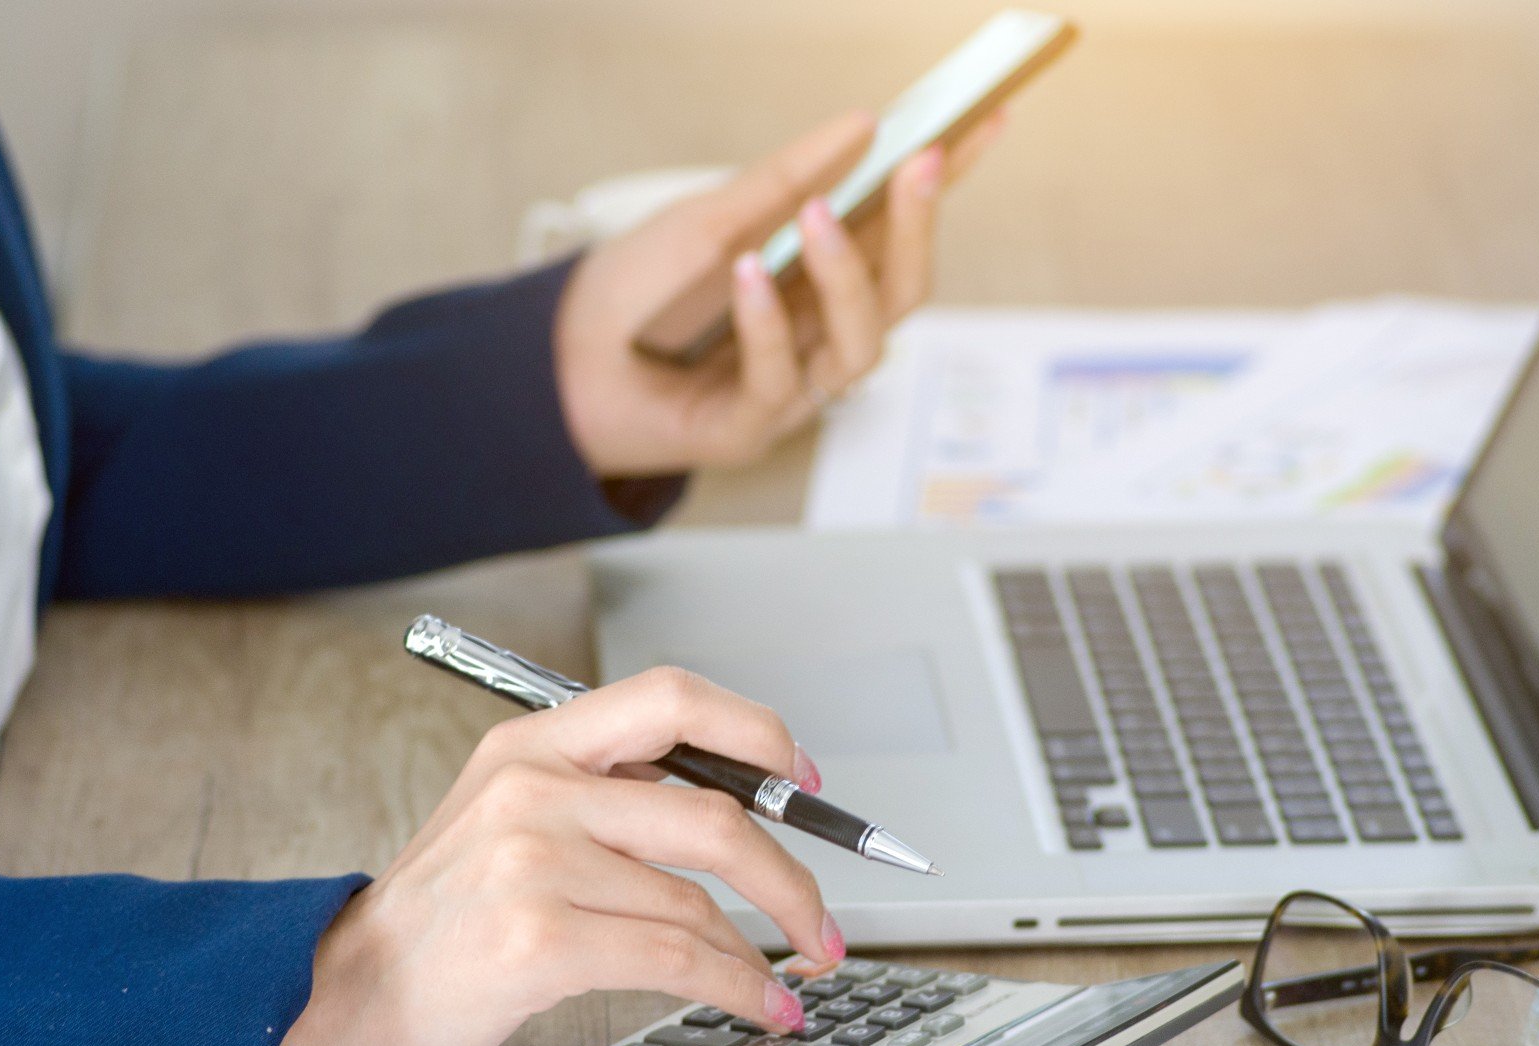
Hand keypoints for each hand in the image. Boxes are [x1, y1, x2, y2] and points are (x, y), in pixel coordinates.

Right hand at [266, 668, 841, 1045]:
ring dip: (764, 950)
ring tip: (788, 978)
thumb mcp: (508, 822)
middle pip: (713, 812)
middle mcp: (534, 789)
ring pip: (700, 900)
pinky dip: (737, 988)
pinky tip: (758, 1006)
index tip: (806, 779)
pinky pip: (677, 959)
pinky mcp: (538, 940)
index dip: (758, 734)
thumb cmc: (439, 922)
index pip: (674, 698)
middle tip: (822, 918)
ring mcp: (533, 862)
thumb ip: (606, 798)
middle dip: (790, 875)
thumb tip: (735, 808)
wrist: (341, 998)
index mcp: (532, 744)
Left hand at [552, 108, 1005, 476]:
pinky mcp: (751, 428)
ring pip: (863, 344)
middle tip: (920, 163)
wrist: (555, 361)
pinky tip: (748, 276)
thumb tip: (862, 126)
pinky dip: (766, 324)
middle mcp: (819, 333)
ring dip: (848, 277)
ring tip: (819, 219)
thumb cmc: (635, 293)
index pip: (901, 228)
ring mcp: (793, 386)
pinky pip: (780, 380)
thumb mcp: (708, 216)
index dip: (947, 183)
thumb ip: (782, 180)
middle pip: (903, 291)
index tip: (983, 124)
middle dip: (920, 228)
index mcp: (819, 277)